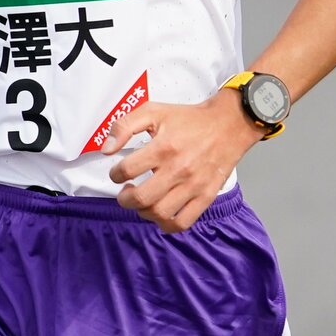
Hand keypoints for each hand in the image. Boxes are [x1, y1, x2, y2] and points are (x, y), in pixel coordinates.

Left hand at [103, 91, 256, 231]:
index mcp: (164, 147)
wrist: (228, 125)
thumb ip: (125, 126)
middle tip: (126, 192)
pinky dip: (166, 224)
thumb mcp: (154, 111)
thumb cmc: (189, 119)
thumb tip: (107, 149)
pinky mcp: (205, 196)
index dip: (114, 174)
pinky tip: (161, 213)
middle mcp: (178, 169)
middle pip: (141, 198)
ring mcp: (193, 185)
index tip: (118, 173)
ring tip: (143, 202)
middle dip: (125, 199)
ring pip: (160, 213)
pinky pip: (182, 222)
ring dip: (143, 212)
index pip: (126, 170)